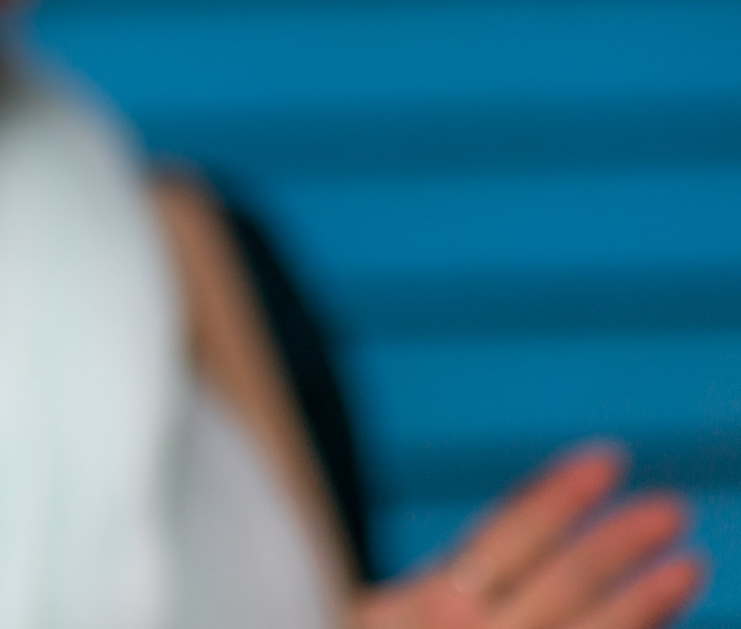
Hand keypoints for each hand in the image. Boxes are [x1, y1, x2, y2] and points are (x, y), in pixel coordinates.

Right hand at [356, 443, 704, 628]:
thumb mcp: (383, 617)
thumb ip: (436, 586)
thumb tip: (515, 534)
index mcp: (423, 609)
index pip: (503, 536)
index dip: (558, 495)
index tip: (607, 458)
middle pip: (559, 583)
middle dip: (618, 542)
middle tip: (671, 508)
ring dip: (644, 599)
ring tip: (688, 565)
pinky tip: (660, 621)